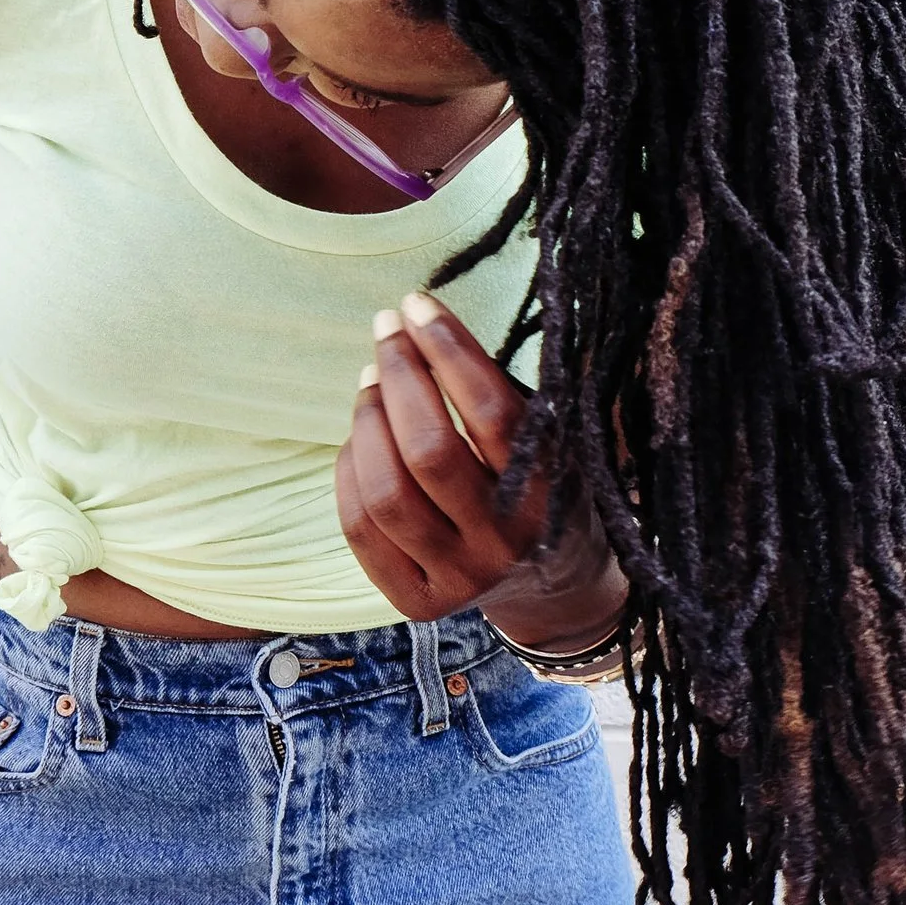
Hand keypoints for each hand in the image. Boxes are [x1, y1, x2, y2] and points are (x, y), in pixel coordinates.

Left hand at [336, 292, 628, 645]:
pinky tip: (361, 436)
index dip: (447, 350)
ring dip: (368, 420)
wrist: (554, 585)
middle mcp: (503, 543)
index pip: (490, 412)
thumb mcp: (553, 439)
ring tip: (371, 379)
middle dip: (400, 376)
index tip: (417, 303)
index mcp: (548, 494)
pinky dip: (351, 469)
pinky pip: (359, 527)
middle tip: (387, 329)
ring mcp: (458, 578)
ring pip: (385, 493)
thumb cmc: (543, 486)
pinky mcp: (416, 601)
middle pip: (428, 451)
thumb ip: (504, 393)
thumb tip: (424, 319)